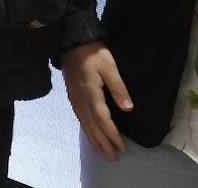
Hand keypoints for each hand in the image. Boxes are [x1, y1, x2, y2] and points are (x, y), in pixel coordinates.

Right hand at [63, 42, 131, 160]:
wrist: (71, 41)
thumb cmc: (93, 52)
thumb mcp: (109, 67)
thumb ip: (118, 87)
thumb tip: (128, 109)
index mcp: (91, 93)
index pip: (102, 119)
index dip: (112, 134)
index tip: (122, 146)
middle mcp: (81, 98)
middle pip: (92, 125)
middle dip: (103, 142)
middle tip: (113, 156)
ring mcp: (74, 97)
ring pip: (84, 122)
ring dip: (93, 137)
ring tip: (100, 151)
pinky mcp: (72, 94)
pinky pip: (78, 115)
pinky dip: (84, 127)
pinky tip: (88, 132)